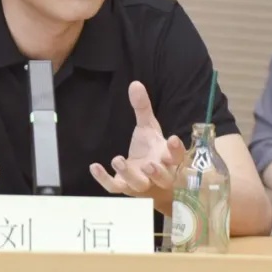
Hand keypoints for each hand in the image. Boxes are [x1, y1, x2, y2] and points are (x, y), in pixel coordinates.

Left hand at [89, 81, 185, 212]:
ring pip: (139, 184)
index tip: (172, 139)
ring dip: (130, 174)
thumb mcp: (148, 128)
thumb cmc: (151, 150)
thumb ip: (142, 108)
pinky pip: (115, 187)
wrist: (145, 177)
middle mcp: (158, 175)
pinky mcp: (124, 188)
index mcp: (168, 158)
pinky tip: (94, 166)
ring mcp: (141, 184)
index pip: (177, 157)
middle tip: (150, 164)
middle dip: (157, 173)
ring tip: (118, 159)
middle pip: (162, 178)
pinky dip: (104, 179)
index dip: (176, 150)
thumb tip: (135, 83)